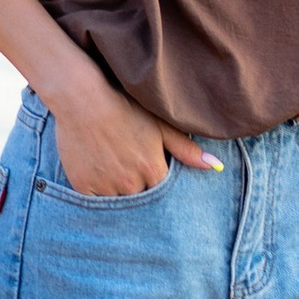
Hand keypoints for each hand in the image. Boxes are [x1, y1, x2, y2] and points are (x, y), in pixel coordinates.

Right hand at [52, 81, 222, 198]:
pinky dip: (97, 190)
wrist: (82, 98)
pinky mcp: (83, 187)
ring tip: (110, 162)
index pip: (162, 191)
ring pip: (117, 200)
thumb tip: (216, 167)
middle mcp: (131, 184)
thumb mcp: (160, 125)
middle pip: (140, 197)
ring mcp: (106, 187)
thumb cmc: (124, 107)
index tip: (146, 163)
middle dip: (137, 185)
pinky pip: (94, 200)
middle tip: (126, 161)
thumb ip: (186, 149)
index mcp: (153, 171)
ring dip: (117, 189)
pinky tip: (96, 168)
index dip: (155, 177)